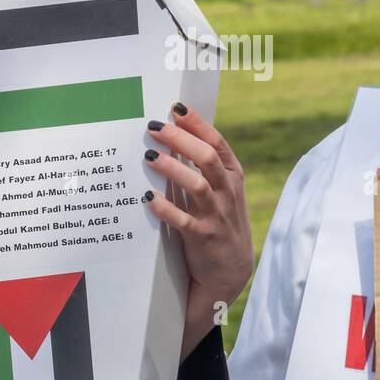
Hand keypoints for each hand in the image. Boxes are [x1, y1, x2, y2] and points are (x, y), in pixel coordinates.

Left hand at [142, 102, 253, 360]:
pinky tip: (148, 199)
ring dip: (172, 169)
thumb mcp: (219, 192)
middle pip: (207, 158)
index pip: (217, 143)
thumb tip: (172, 138)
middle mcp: (227, 193)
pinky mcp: (204, 239)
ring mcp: (217, 215)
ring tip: (149, 156)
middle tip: (154, 127)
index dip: (198, 124)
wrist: (230, 271)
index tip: (176, 107)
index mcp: (232, 177)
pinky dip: (166, 210)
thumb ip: (202, 168)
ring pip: (198, 186)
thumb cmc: (217, 223)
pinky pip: (184, 222)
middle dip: (181, 140)